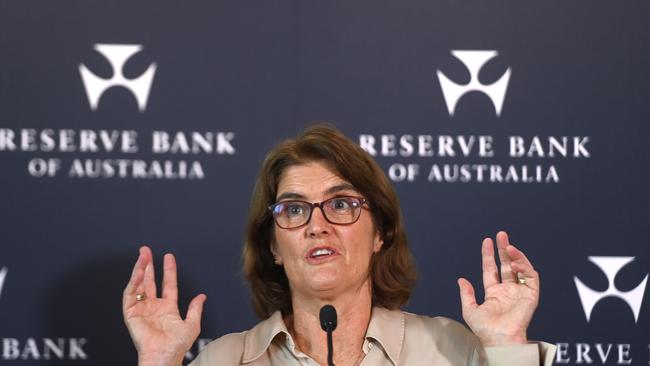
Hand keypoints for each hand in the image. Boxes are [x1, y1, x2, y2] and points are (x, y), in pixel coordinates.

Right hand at [122, 246, 206, 365]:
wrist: (164, 355)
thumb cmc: (177, 346)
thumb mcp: (192, 325)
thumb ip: (195, 309)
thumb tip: (201, 296)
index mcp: (167, 309)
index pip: (167, 284)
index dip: (168, 270)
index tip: (168, 256)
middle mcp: (153, 307)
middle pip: (149, 281)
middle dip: (148, 265)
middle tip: (146, 250)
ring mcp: (141, 309)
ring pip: (139, 285)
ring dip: (140, 269)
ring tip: (142, 256)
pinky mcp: (131, 313)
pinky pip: (130, 294)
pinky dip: (134, 282)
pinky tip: (139, 272)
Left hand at [457, 231, 538, 346]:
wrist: (499, 339)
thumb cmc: (485, 330)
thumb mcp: (470, 310)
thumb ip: (466, 294)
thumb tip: (461, 279)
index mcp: (494, 294)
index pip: (491, 270)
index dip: (489, 255)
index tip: (487, 241)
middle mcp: (507, 291)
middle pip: (506, 265)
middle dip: (504, 249)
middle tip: (501, 235)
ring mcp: (519, 292)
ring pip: (520, 268)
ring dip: (515, 256)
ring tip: (508, 246)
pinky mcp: (531, 295)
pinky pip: (531, 277)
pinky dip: (525, 267)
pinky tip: (516, 262)